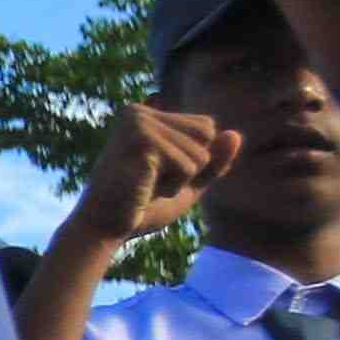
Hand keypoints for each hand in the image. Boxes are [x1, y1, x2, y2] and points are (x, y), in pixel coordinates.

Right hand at [67, 101, 238, 250]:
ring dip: (180, 180)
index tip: (157, 174)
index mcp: (145, 113)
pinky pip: (189, 166)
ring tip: (146, 186)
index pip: (205, 126)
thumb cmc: (140, 206)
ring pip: (200, 152)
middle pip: (207, 133)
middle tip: (152, 181)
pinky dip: (173, 186)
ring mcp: (139, 123)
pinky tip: (144, 189)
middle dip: (191, 167)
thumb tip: (236, 134)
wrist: (102, 228)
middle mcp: (139, 111)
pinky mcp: (142, 141)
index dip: (194, 159)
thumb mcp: (186, 182)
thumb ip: (213, 160)